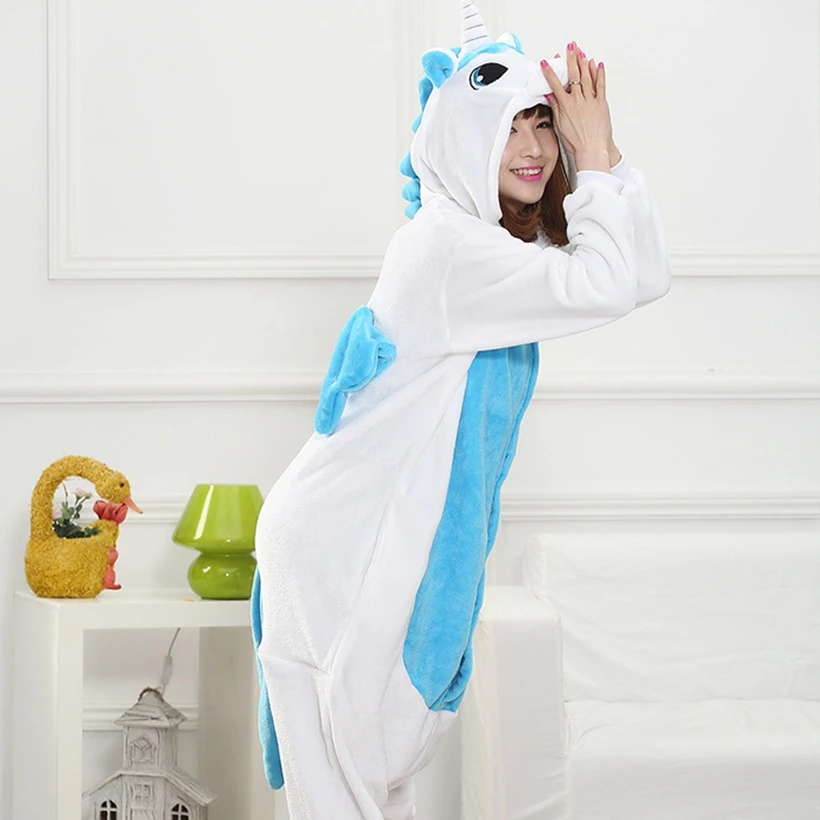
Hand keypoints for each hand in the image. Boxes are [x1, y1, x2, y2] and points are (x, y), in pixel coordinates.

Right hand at [543, 42, 618, 169]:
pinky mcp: (601, 103)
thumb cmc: (576, 142)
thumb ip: (556, 108)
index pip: (555, 84)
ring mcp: (591, 100)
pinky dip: (599, 73)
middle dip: (570, 59)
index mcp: (566, 105)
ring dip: (583, 62)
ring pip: (587, 76)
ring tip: (581, 51)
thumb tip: (550, 96)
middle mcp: (578, 100)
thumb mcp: (560, 126)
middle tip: (569, 47)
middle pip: (573, 75)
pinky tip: (597, 64)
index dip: (550, 72)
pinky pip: (600, 85)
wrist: (592, 149)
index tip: (546, 63)